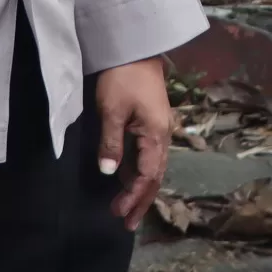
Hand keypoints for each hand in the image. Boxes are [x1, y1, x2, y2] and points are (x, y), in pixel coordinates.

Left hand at [92, 57, 173, 227]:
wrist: (136, 47)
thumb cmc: (123, 77)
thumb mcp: (112, 110)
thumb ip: (111, 143)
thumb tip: (109, 173)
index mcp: (156, 134)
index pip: (147, 175)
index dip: (133, 196)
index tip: (118, 213)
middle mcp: (162, 135)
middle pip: (155, 176)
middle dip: (141, 201)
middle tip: (127, 224)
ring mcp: (159, 129)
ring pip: (153, 167)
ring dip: (141, 189)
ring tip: (126, 208)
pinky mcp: (152, 123)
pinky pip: (148, 156)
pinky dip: (139, 172)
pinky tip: (127, 179)